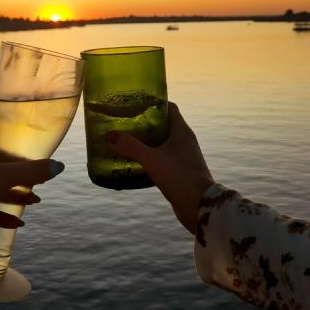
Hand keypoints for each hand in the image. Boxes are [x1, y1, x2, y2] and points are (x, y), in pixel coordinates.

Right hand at [106, 102, 213, 233]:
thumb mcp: (152, 160)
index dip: (154, 103)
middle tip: (125, 122)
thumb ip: (131, 147)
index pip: (169, 108)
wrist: (200, 207)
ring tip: (126, 140)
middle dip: (145, 122)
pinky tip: (136, 162)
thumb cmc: (180, 177)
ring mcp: (184, 156)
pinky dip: (150, 156)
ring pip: (162, 142)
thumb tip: (109, 135)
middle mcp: (185, 141)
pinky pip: (163, 158)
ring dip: (147, 141)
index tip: (135, 102)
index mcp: (182, 131)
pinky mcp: (180, 171)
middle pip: (163, 124)